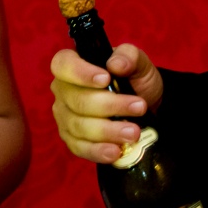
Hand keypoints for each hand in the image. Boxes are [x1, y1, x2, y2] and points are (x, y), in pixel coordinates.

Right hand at [49, 44, 164, 163]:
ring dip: (108, 131)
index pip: (63, 65)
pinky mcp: (72, 140)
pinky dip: (97, 151)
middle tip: (139, 108)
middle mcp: (63, 91)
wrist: (144, 107)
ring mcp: (65, 117)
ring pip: (78, 126)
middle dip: (109, 106)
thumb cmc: (135, 79)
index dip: (80, 73)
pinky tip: (115, 151)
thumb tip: (116, 64)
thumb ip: (129, 56)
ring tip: (133, 132)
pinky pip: (79, 147)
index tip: (105, 79)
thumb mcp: (139, 63)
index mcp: (73, 66)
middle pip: (77, 101)